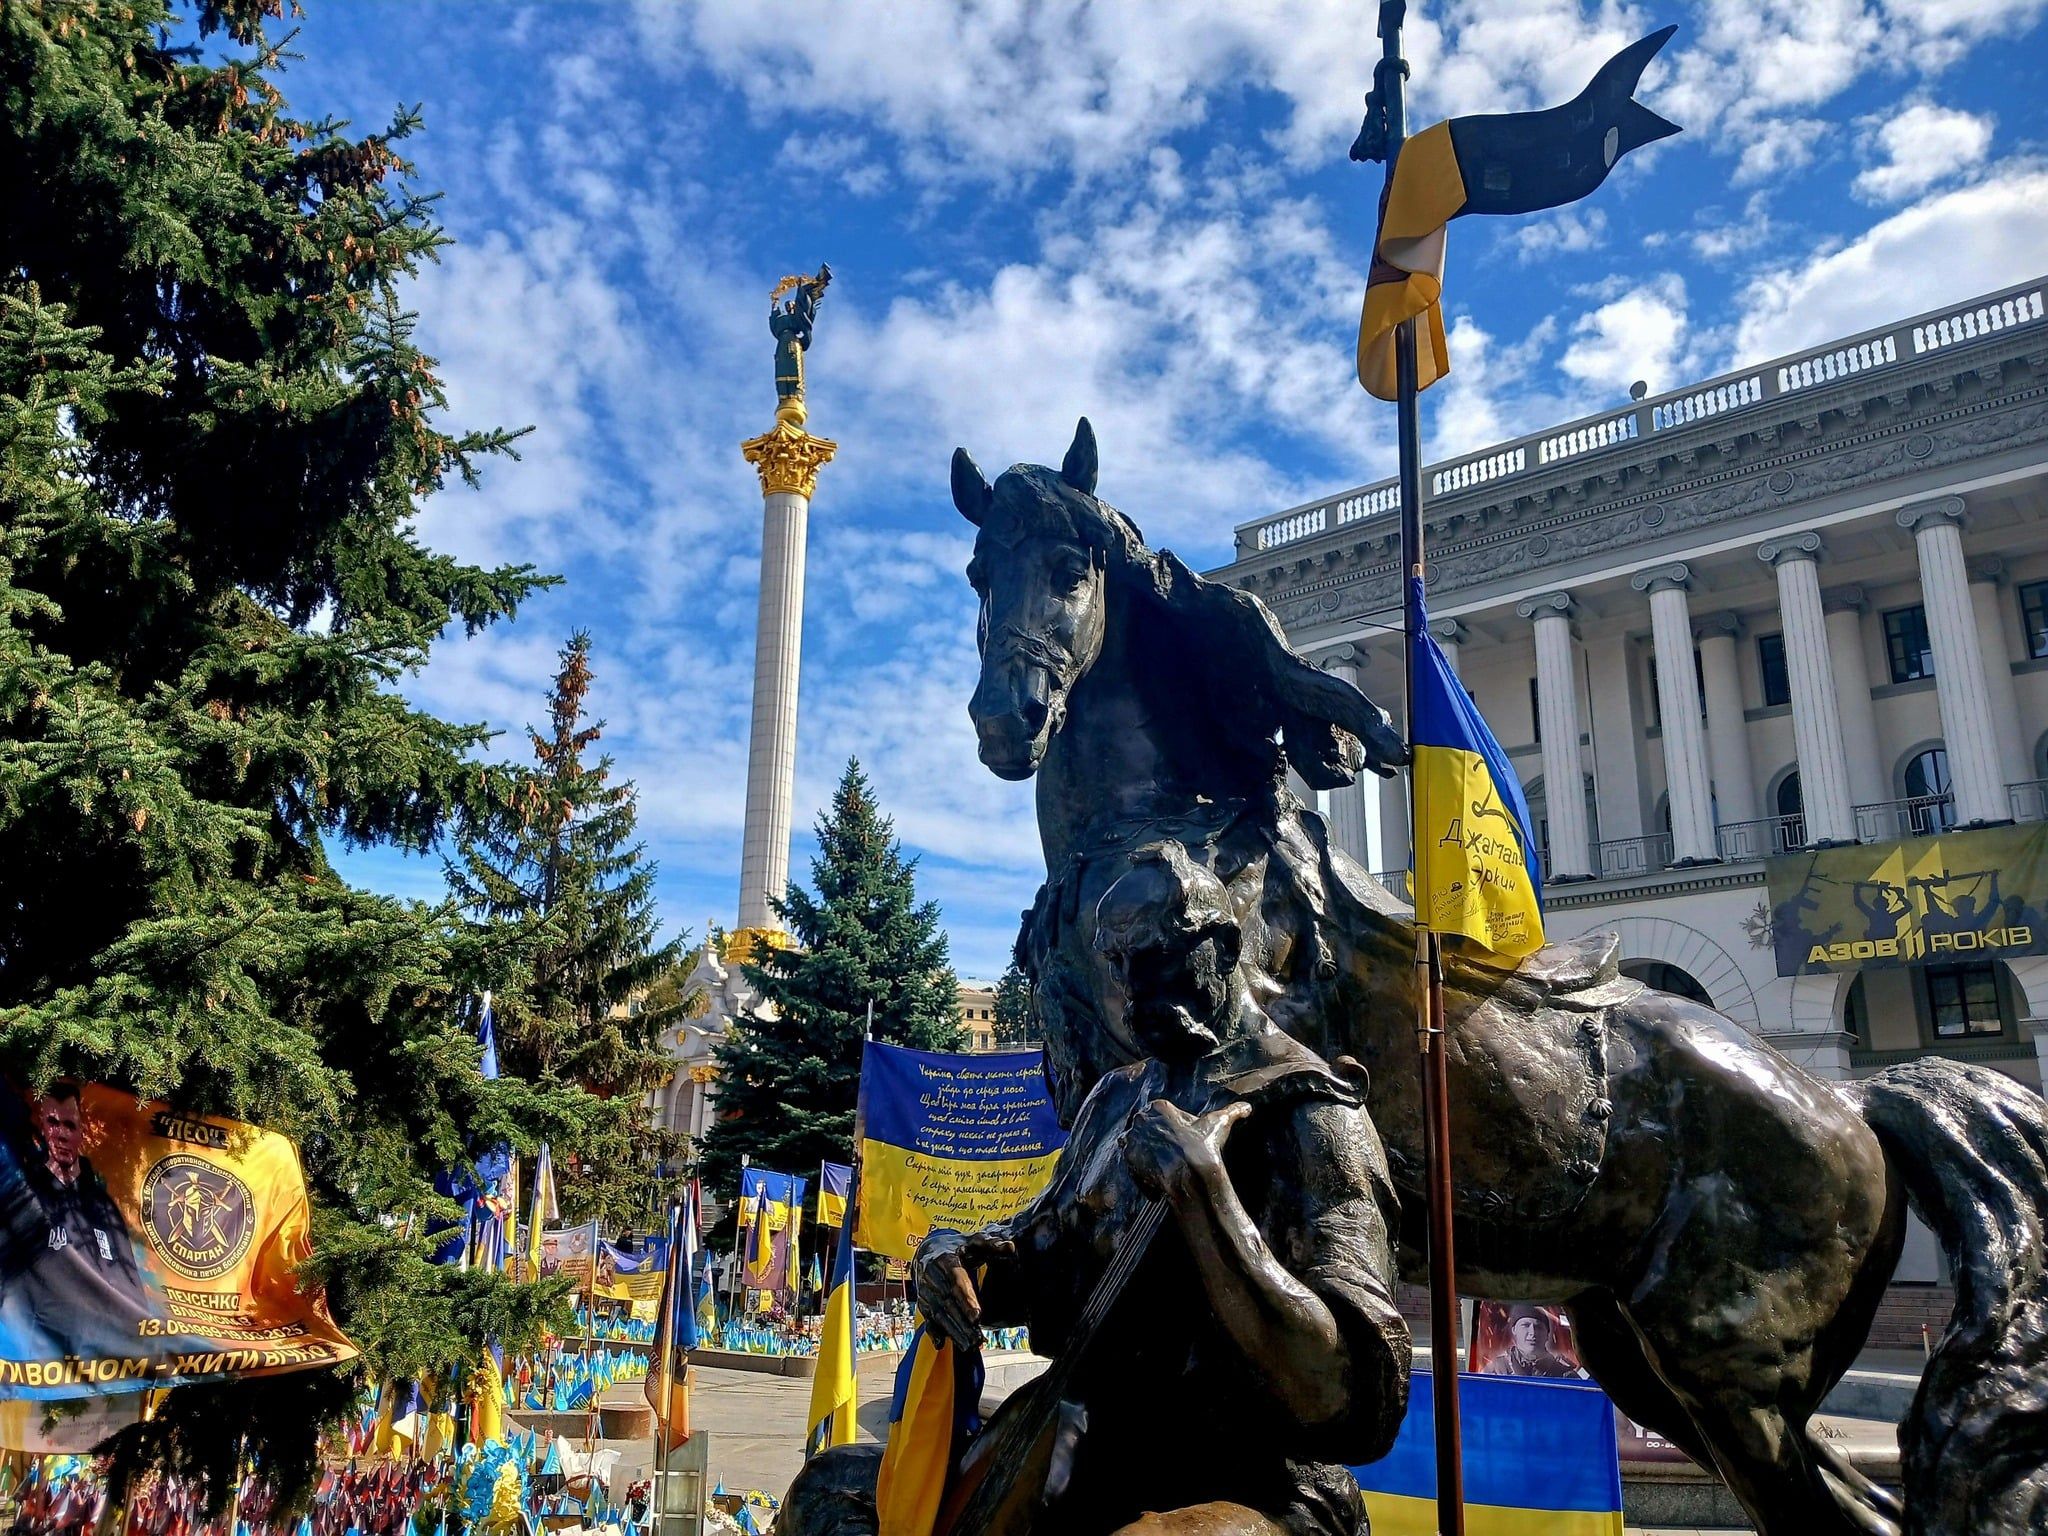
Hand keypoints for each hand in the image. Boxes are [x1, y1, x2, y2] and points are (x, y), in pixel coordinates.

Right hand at [912, 1229, 1014, 1352]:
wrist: (929, 1252)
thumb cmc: (959, 1249)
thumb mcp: (975, 1242)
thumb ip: (992, 1244)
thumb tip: (1011, 1247)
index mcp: (946, 1260)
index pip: (957, 1282)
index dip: (967, 1299)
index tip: (978, 1316)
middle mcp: (932, 1277)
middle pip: (948, 1303)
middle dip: (963, 1322)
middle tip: (978, 1339)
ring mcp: (926, 1292)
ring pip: (939, 1314)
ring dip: (953, 1331)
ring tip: (970, 1345)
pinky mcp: (923, 1303)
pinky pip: (928, 1319)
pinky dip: (933, 1332)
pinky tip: (941, 1344)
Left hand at [1121, 1099, 1251, 1199]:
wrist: (1191, 1175)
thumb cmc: (1204, 1145)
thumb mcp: (1220, 1124)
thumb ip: (1233, 1112)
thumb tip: (1247, 1107)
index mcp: (1158, 1107)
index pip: (1161, 1111)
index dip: (1172, 1125)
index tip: (1180, 1137)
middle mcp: (1141, 1121)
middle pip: (1148, 1128)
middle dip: (1157, 1138)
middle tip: (1173, 1153)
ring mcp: (1133, 1141)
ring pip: (1139, 1145)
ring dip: (1149, 1154)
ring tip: (1165, 1166)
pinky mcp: (1130, 1161)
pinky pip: (1135, 1165)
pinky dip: (1145, 1174)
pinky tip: (1159, 1182)